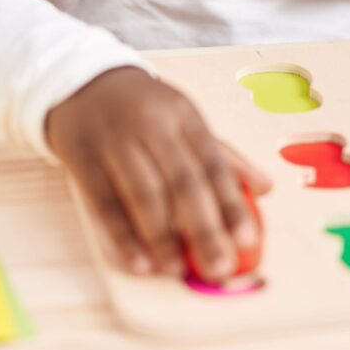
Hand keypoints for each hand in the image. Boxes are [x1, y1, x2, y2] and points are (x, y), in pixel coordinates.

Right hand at [45, 67, 270, 281]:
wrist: (84, 80)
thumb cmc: (145, 108)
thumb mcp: (186, 120)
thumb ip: (225, 156)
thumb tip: (267, 187)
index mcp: (184, 116)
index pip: (213, 162)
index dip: (231, 203)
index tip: (246, 239)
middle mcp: (152, 125)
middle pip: (182, 181)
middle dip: (204, 228)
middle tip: (219, 265)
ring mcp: (115, 140)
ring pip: (143, 193)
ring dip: (162, 236)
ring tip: (177, 269)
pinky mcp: (82, 157)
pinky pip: (104, 202)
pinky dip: (123, 235)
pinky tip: (140, 261)